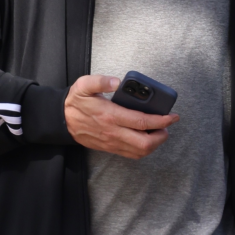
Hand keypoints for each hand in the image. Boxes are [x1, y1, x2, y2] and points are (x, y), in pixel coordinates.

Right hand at [64, 74, 178, 159]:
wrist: (61, 120)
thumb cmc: (75, 102)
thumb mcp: (84, 85)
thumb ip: (101, 81)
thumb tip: (117, 82)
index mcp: (110, 115)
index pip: (142, 122)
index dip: (161, 120)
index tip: (172, 116)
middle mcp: (113, 132)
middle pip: (144, 143)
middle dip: (161, 136)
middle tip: (166, 126)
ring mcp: (111, 142)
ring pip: (139, 152)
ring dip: (154, 144)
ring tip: (158, 132)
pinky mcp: (109, 147)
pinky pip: (131, 154)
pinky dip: (143, 149)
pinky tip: (146, 137)